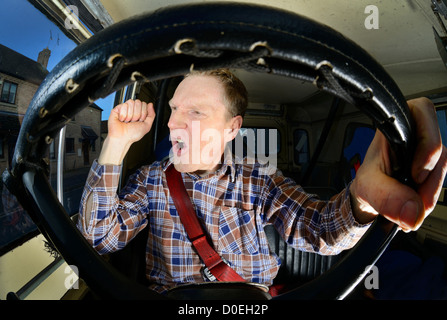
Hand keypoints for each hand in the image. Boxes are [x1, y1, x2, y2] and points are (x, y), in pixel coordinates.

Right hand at [108, 99, 154, 142]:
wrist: (122, 138)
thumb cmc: (132, 134)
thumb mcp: (147, 126)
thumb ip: (151, 115)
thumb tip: (151, 104)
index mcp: (139, 113)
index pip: (144, 104)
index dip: (143, 113)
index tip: (140, 120)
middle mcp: (132, 110)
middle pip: (138, 102)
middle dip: (137, 114)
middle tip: (133, 121)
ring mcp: (125, 108)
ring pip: (131, 103)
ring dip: (130, 115)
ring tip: (127, 121)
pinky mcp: (117, 109)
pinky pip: (124, 105)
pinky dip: (123, 115)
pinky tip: (122, 119)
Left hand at [350, 97, 446, 231]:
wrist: (371, 196)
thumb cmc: (368, 180)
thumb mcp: (368, 187)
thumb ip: (386, 197)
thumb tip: (412, 211)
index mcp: (394, 126)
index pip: (422, 112)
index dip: (427, 143)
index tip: (416, 175)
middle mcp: (414, 134)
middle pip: (439, 149)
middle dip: (429, 179)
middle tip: (413, 198)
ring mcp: (426, 151)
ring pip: (442, 167)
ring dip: (429, 192)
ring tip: (408, 204)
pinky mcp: (433, 167)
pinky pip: (441, 181)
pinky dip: (429, 197)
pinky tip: (415, 204)